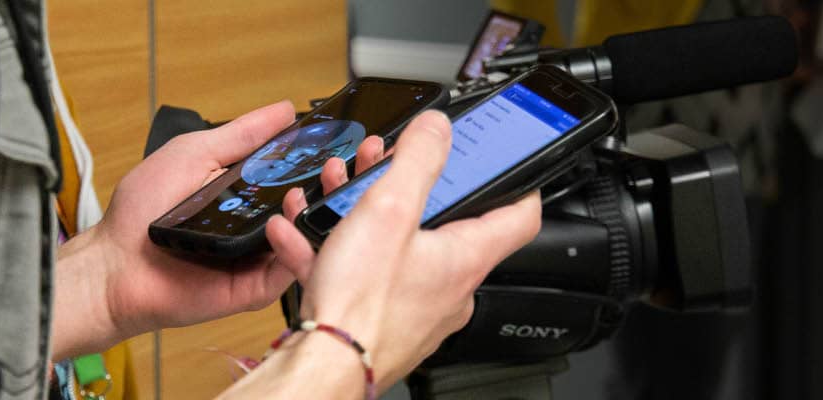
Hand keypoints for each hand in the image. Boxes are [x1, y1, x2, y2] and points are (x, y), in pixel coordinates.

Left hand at [51, 100, 384, 359]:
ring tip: (326, 184)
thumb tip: (284, 110)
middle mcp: (264, 227)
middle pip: (318, 208)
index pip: (306, 178)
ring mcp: (264, 258)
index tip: (356, 143)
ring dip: (326, 210)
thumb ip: (241, 135)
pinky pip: (290, 269)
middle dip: (342, 184)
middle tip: (354, 162)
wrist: (116, 264)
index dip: (333, 162)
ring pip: (312, 238)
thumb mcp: (196, 153)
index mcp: (255, 196)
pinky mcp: (258, 288)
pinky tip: (284, 222)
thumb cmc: (144, 211)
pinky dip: (295, 246)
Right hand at [264, 110, 542, 393]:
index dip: (520, 181)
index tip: (510, 162)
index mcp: (466, 257)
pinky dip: (336, 249)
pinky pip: (362, 274)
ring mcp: (415, 305)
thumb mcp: (390, 210)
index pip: (520, 214)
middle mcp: (449, 286)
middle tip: (387, 164)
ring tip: (340, 191)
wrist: (323, 366)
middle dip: (411, 185)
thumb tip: (438, 129)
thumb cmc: (362, 305)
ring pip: (398, 244)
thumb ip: (417, 160)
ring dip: (367, 212)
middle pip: (446, 223)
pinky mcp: (380, 319)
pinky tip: (303, 235)